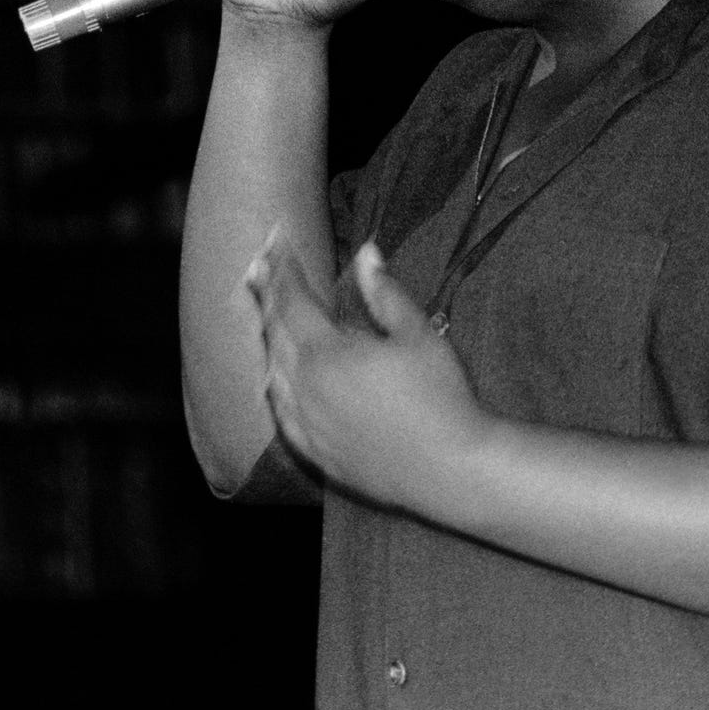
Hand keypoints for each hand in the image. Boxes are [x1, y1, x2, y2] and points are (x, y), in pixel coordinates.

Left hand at [246, 237, 493, 511]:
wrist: (450, 469)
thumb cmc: (441, 397)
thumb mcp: (419, 335)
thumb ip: (385, 294)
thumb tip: (366, 253)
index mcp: (327, 354)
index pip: (293, 300)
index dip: (284, 267)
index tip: (277, 240)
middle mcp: (304, 388)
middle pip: (274, 332)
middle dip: (266, 294)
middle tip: (258, 265)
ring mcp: (305, 423)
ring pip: (271, 371)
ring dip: (267, 337)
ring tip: (265, 313)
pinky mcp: (313, 452)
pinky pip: (279, 412)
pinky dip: (272, 385)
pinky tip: (273, 379)